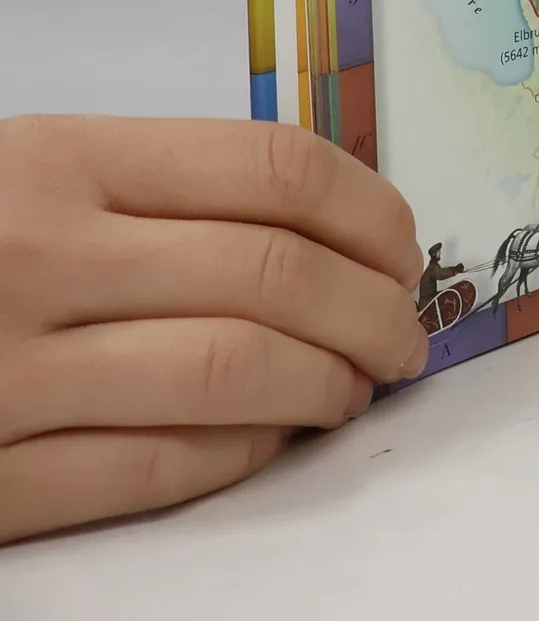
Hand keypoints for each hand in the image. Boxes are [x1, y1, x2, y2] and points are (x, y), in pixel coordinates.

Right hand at [0, 115, 426, 543]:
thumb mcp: (41, 166)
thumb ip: (168, 185)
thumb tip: (337, 224)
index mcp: (63, 158)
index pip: (275, 168)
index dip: (373, 212)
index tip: (407, 249)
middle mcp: (39, 254)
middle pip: (273, 274)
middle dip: (374, 310)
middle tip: (406, 334)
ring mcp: (4, 371)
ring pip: (229, 374)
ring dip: (325, 385)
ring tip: (354, 388)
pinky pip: (145, 471)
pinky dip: (236, 457)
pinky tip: (271, 440)